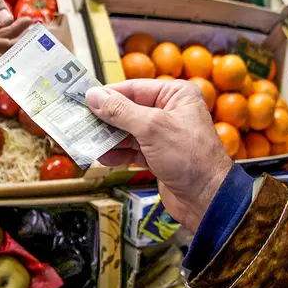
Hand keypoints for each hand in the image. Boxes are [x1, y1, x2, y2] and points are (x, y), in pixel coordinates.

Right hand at [86, 79, 232, 232]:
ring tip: (87, 141)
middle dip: (105, 119)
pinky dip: (117, 153)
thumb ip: (120, 111)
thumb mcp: (151, 128)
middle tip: (79, 122)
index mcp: (176, 95)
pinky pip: (131, 150)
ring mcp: (163, 135)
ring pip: (127, 131)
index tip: (83, 99)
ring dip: (108, 138)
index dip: (108, 94)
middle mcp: (170, 111)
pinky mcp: (158, 156)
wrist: (208, 199)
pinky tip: (102, 157)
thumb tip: (94, 96)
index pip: (134, 88)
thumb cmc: (190, 158)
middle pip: (128, 110)